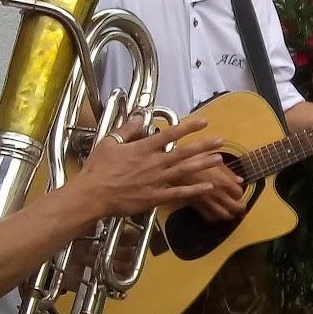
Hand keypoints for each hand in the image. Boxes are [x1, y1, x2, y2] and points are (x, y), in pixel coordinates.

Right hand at [80, 116, 224, 218]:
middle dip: (203, 146)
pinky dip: (194, 190)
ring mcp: (156, 180)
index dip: (188, 126)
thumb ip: (128, 129)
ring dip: (203, 165)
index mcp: (144, 148)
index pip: (170, 134)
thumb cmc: (98, 169)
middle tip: (220, 141)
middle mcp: (154, 163)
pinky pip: (179, 193)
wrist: (93, 195)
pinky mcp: (155, 197)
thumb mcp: (110, 142)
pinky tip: (208, 187)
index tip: (204, 121)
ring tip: (219, 159)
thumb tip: (141, 116)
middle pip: (184, 152)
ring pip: (185, 171)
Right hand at [182, 162, 248, 222]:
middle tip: (241, 204)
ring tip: (232, 211)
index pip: (239, 193)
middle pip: (235, 208)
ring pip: (224, 216)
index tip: (239, 190)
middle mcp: (218, 195)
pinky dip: (216, 218)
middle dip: (240, 207)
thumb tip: (240, 180)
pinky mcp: (197, 207)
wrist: (174, 168)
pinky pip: (210, 218)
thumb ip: (229, 172)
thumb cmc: (194, 160)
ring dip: (230, 214)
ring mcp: (208, 203)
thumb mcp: (214, 161)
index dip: (241, 192)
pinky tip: (217, 213)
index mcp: (224, 182)